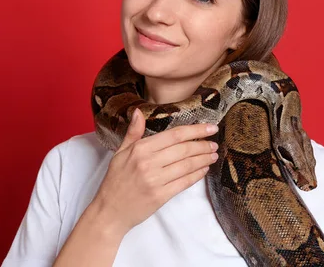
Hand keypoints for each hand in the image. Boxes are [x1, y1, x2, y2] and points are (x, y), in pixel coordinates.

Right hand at [90, 108, 219, 236]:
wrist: (109, 211)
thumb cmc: (115, 181)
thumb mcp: (120, 153)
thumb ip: (133, 132)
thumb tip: (139, 111)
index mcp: (140, 149)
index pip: (174, 135)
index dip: (195, 130)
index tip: (210, 127)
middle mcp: (148, 163)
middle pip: (184, 149)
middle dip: (203, 145)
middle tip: (214, 143)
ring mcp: (155, 180)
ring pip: (187, 165)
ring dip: (203, 159)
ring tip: (213, 155)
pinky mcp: (161, 196)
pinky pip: (184, 182)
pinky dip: (197, 175)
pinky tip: (204, 170)